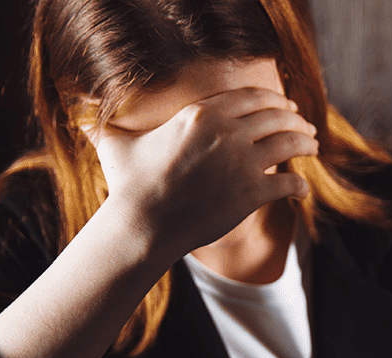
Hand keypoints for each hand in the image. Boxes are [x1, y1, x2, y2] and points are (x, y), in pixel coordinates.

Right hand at [87, 87, 318, 260]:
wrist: (143, 225)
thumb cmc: (129, 188)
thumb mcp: (114, 147)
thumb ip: (102, 125)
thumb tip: (77, 113)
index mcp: (201, 114)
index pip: (251, 98)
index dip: (273, 101)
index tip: (285, 108)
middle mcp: (227, 132)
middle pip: (276, 116)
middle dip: (295, 121)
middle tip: (306, 129)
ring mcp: (242, 162)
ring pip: (290, 143)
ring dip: (306, 144)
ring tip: (314, 149)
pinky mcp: (252, 192)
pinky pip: (289, 182)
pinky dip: (301, 184)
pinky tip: (303, 189)